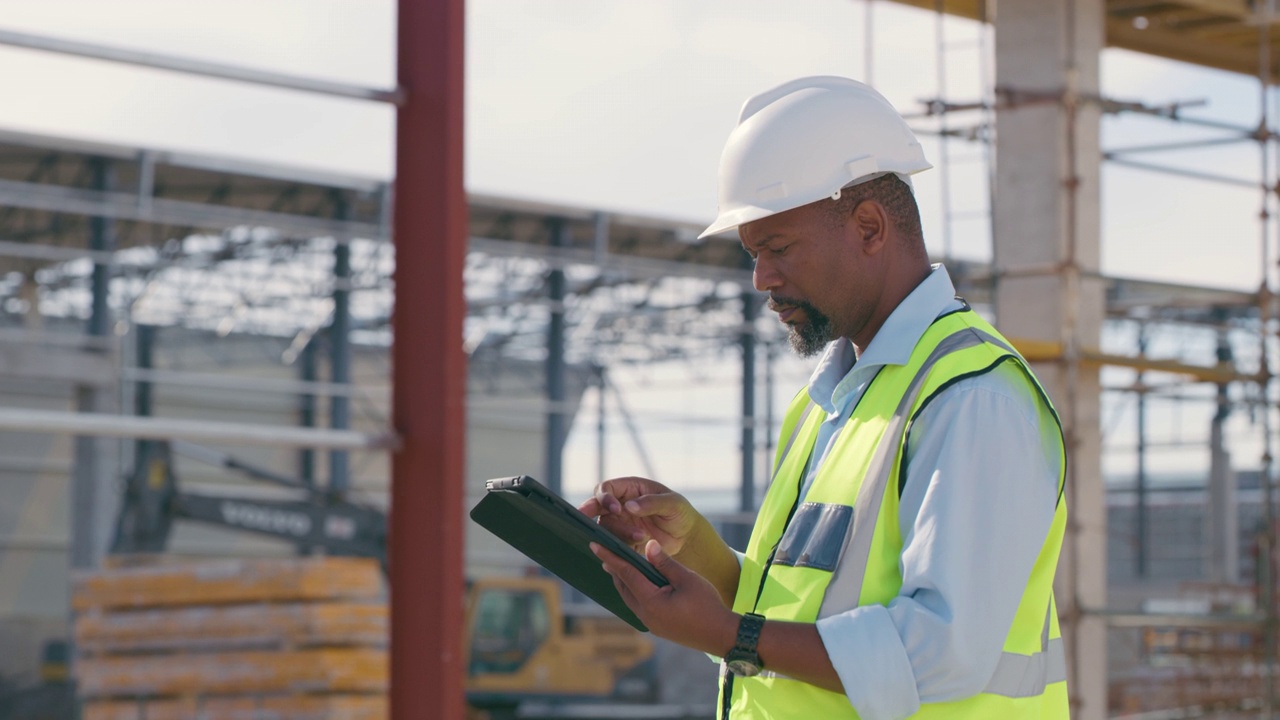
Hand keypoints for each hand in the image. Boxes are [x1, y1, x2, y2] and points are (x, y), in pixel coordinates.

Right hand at [578, 477, 701, 556]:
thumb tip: (628, 506)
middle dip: (590, 512)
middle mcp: (620, 505)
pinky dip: (617, 548)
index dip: (605, 497)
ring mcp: (620, 524)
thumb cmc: (680, 512)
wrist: (686, 538)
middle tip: (587, 520)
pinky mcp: (623, 542)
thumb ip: (651, 502)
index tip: (616, 509)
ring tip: (642, 536)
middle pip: (596, 507)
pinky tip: (631, 550)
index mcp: (630, 489)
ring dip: (619, 533)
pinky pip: (612, 545)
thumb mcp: (672, 503)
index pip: (607, 488)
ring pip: (605, 528)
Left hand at [592, 539, 737, 655]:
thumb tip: (648, 545)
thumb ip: (665, 562)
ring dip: (623, 581)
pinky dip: (634, 591)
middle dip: (613, 569)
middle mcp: (645, 614)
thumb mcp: (687, 579)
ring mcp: (651, 623)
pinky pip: (638, 606)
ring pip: (629, 598)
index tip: (594, 545)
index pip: (626, 574)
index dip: (611, 557)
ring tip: (617, 565)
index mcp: (651, 602)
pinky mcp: (658, 627)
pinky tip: (637, 583)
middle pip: (623, 587)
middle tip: (604, 551)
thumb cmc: (707, 605)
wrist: (721, 636)